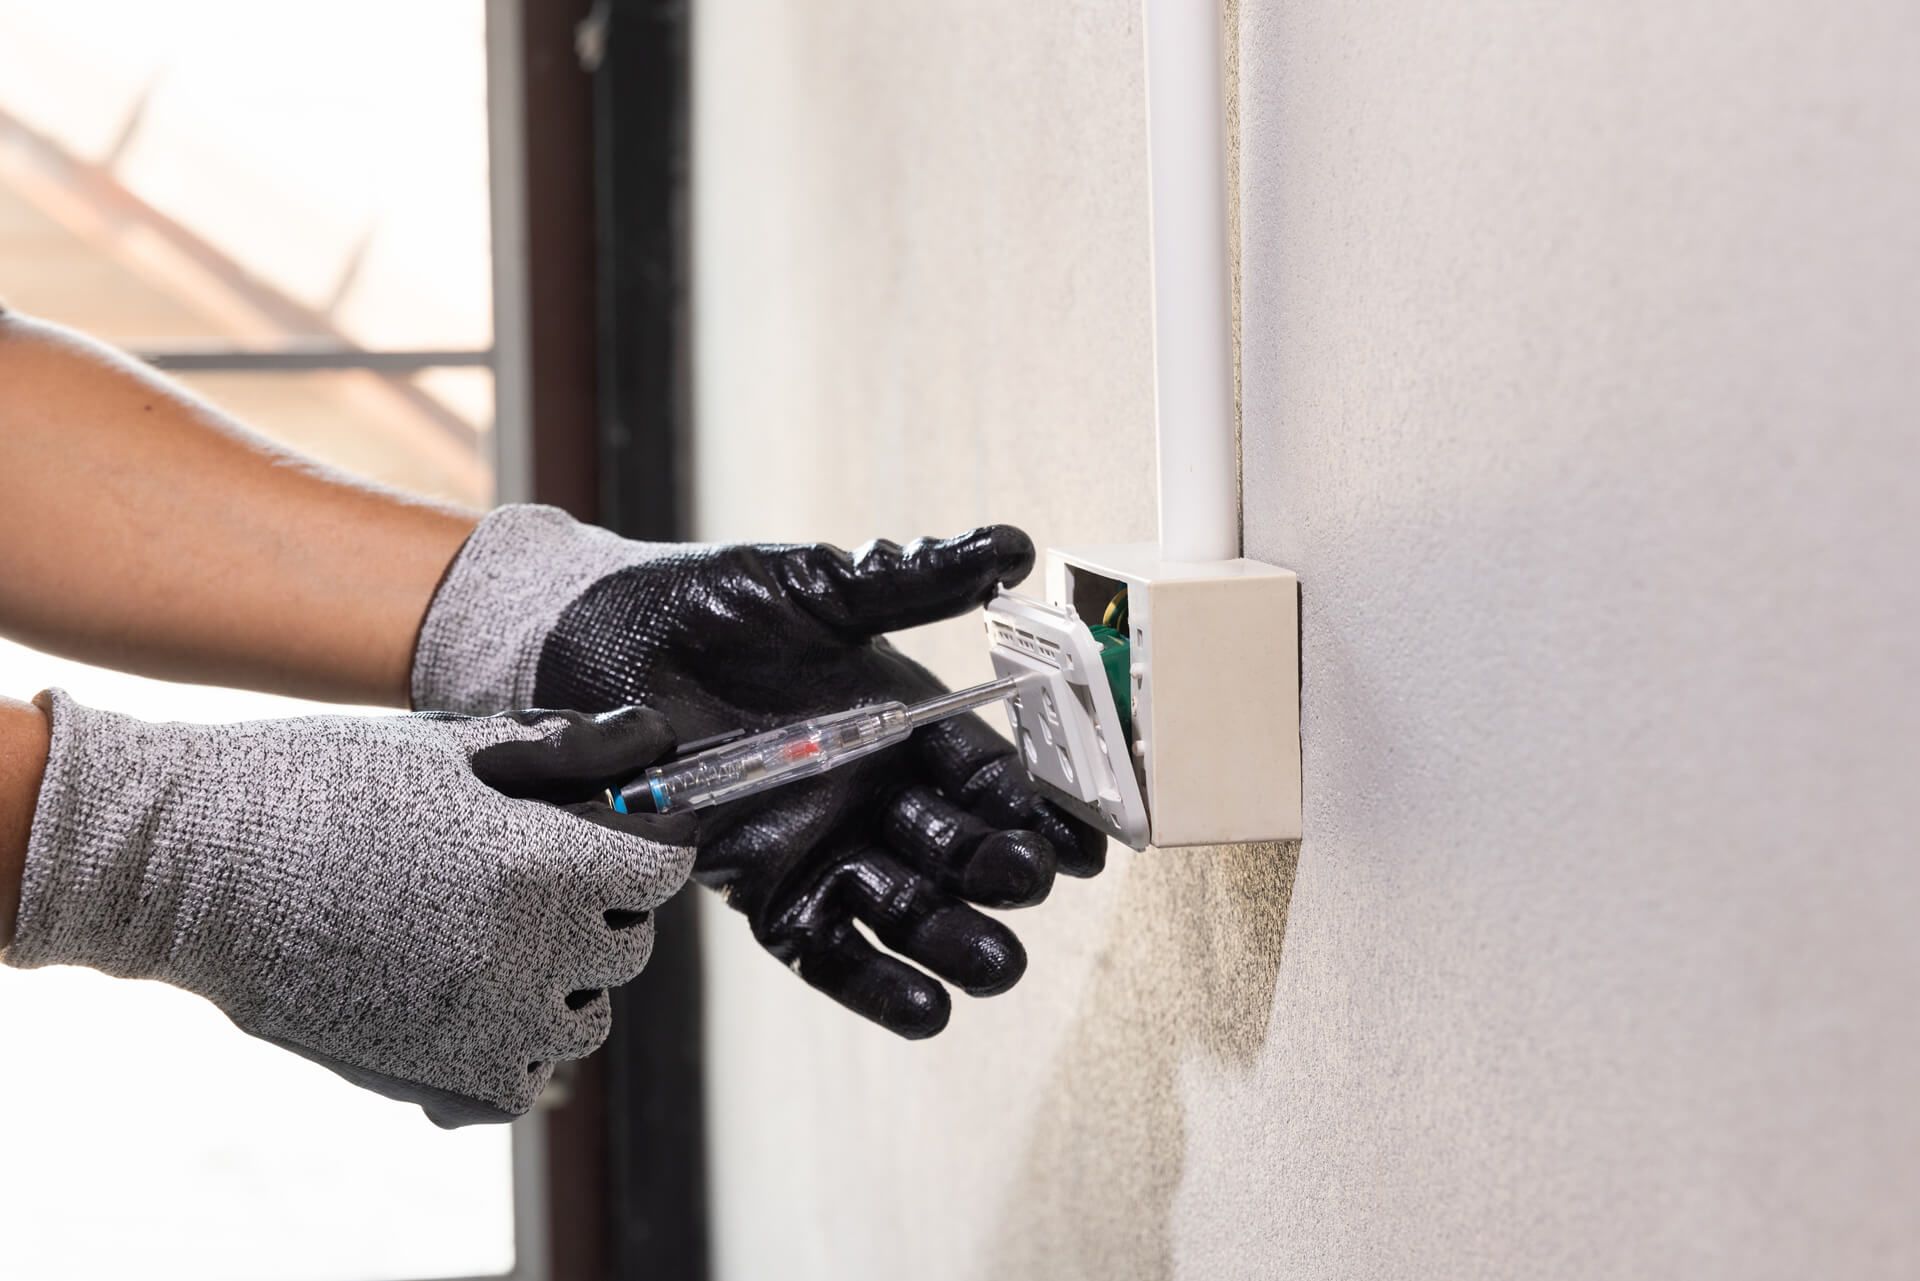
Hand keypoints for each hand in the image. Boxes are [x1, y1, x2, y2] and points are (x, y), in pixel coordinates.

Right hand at [3, 691, 694, 1126]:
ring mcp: (484, 1026)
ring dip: (563, 980)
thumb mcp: (451, 748)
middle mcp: (529, 955)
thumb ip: (567, 752)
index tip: (627, 827)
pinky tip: (465, 997)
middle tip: (541, 871)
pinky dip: (511, 1049)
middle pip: (629, 942)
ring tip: (493, 934)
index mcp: (544, 866)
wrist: (190, 865)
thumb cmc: (316, 787)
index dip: (652, 838)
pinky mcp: (434, 1076)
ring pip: (583, 1018)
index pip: (664, 866)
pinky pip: (521, 1082)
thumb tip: (653, 735)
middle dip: (606, 903)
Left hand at [412, 507, 1106, 1037]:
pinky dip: (875, 984)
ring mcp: (822, 845)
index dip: (1034, 809)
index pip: (987, 777)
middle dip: (1000, 871)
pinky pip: (827, 948)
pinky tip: (929, 1012)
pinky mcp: (764, 888)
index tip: (1081, 842)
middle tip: (1029, 883)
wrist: (604, 644)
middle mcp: (874, 793)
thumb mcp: (821, 587)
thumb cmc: (715, 604)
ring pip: (906, 906)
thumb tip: (1013, 546)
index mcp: (904, 725)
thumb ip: (913, 580)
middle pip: (957, 849)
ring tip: (997, 965)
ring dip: (955, 938)